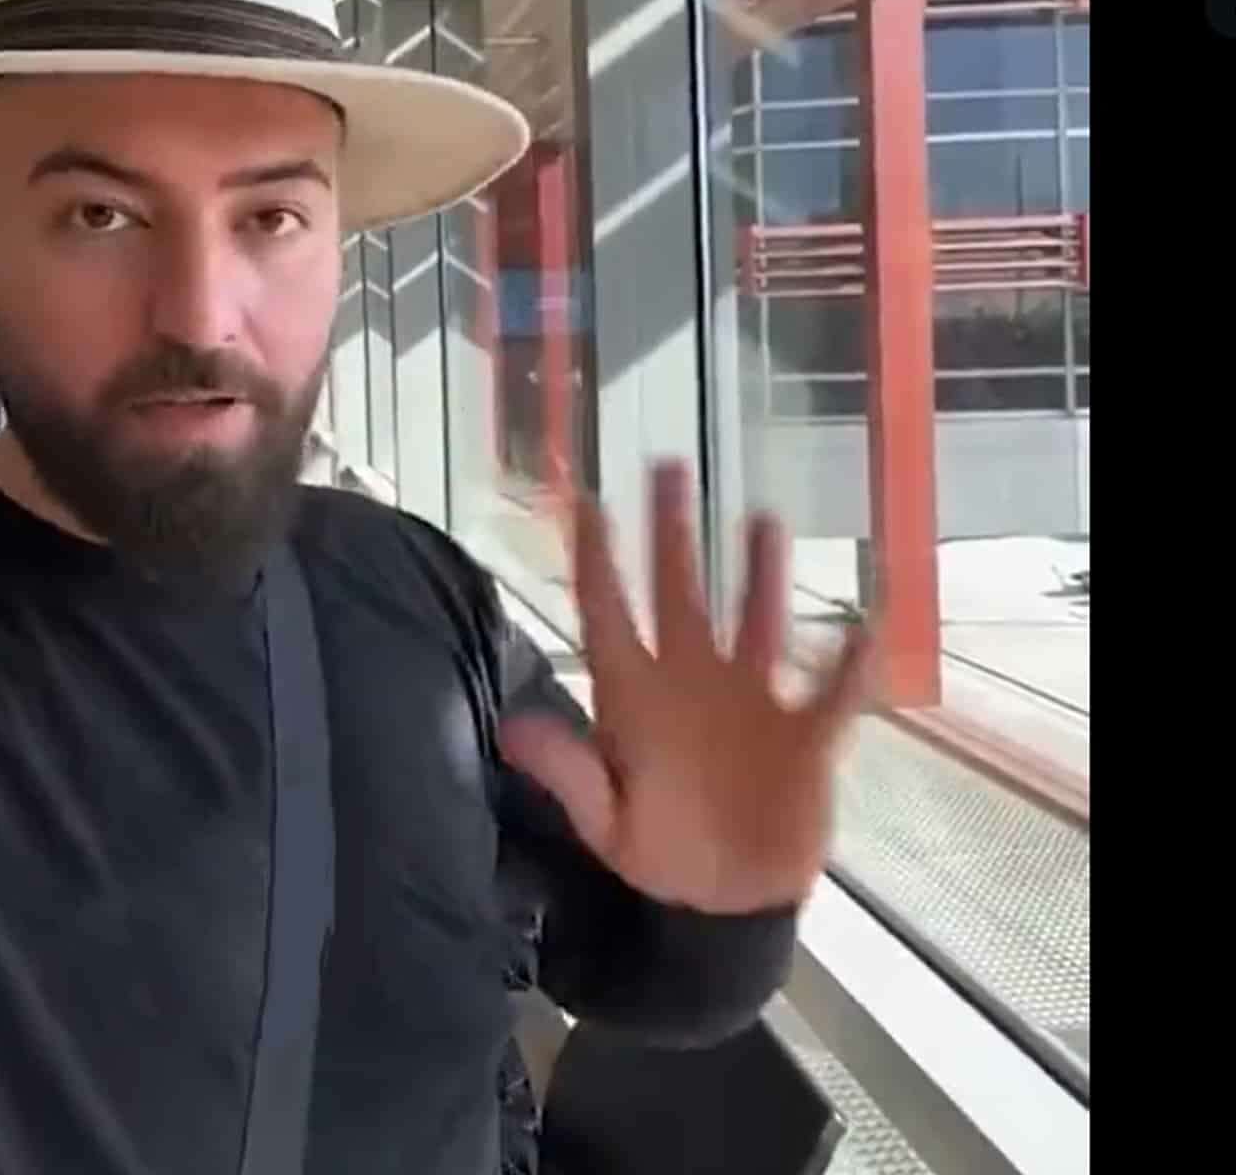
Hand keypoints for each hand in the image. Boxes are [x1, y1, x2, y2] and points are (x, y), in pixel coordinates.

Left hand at [498, 461, 872, 915]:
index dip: (595, 558)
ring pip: (755, 622)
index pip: (609, 614)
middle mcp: (692, 685)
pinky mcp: (804, 737)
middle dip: (671, 533)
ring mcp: (751, 704)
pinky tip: (863, 626)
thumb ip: (569, 773)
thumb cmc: (663, 860)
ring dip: (759, 575)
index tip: (583, 500)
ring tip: (763, 519)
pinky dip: (848, 664)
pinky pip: (831, 692)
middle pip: (679, 594)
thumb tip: (512, 728)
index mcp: (636, 701)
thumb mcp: (607, 825)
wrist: (728, 908)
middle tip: (667, 467)